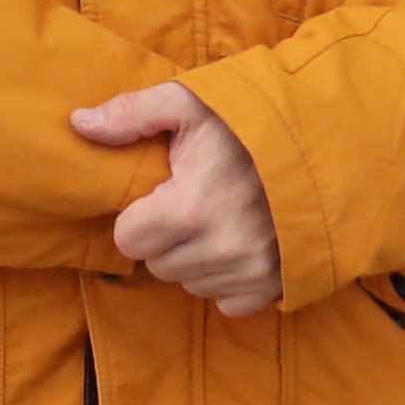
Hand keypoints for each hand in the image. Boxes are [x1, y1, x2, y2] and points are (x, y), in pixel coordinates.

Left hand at [75, 83, 279, 314]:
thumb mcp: (190, 102)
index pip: (128, 239)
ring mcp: (251, 271)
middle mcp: (220, 249)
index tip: (161, 195)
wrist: (326, 142)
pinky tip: (239, 244)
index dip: (138, 216)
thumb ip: (132, 114)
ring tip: (218, 220)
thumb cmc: (249, 121)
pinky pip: (227, 301)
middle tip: (191, 203)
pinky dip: (227, 279)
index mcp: (190, 207)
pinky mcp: (274, 285)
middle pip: (157, 265)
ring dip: (195, 258)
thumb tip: (79, 125)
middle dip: (166, 238)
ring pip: (190, 283)